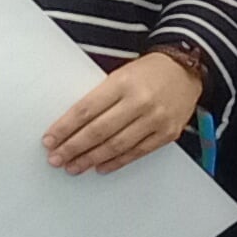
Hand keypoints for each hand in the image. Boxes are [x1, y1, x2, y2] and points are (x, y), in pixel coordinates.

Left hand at [45, 50, 203, 173]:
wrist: (185, 69)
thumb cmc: (148, 72)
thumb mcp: (120, 75)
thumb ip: (99, 97)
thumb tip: (71, 125)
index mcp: (122, 82)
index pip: (86, 109)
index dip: (65, 128)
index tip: (50, 139)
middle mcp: (139, 101)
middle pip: (98, 131)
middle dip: (73, 148)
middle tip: (56, 158)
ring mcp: (156, 119)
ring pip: (116, 146)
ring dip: (90, 159)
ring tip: (73, 166)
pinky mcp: (167, 133)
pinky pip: (136, 153)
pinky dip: (116, 162)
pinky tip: (100, 167)